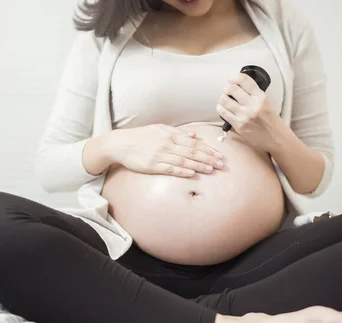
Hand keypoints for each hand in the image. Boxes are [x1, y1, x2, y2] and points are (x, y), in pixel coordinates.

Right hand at [109, 124, 223, 177]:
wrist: (120, 144)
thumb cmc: (141, 137)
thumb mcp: (159, 129)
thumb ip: (177, 132)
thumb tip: (195, 135)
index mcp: (170, 135)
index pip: (194, 143)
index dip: (208, 149)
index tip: (219, 154)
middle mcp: (167, 144)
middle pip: (192, 151)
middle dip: (208, 158)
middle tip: (221, 164)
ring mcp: (160, 154)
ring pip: (184, 160)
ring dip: (199, 165)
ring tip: (211, 169)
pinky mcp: (152, 165)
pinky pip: (170, 168)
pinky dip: (182, 170)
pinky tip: (191, 173)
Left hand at [216, 73, 286, 151]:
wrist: (276, 138)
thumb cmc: (271, 120)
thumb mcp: (266, 102)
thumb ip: (254, 94)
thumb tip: (238, 85)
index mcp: (261, 97)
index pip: (244, 80)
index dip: (234, 77)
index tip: (231, 78)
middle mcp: (252, 105)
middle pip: (232, 89)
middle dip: (227, 88)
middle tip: (227, 90)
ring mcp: (244, 116)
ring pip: (225, 100)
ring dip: (223, 97)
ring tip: (225, 99)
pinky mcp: (238, 125)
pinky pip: (223, 113)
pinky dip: (220, 108)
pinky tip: (222, 107)